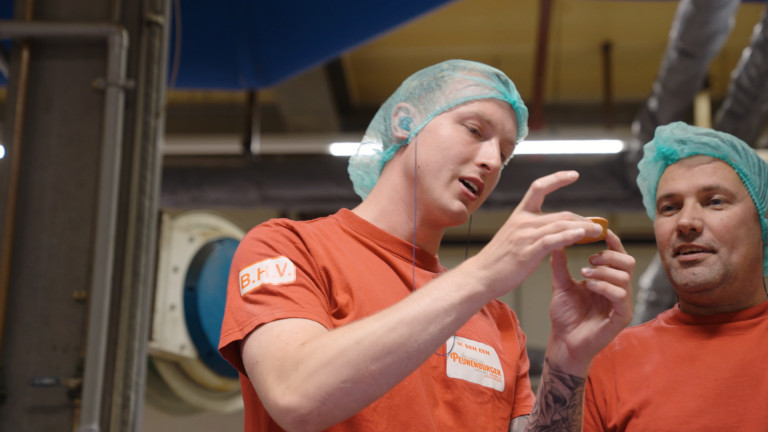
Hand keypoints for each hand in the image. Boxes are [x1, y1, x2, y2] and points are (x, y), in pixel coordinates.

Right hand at [472, 171, 606, 296]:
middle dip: (583, 219)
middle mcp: (522, 221)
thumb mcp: (515, 238)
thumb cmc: (498, 260)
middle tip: (599, 225)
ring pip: (560, 226)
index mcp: (519, 215)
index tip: (574, 175)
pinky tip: (582, 235)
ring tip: (598, 232)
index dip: (557, 179)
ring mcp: (525, 236)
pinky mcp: (527, 252)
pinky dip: (569, 236)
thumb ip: (534, 231)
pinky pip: (552, 240)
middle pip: (561, 214)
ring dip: (584, 228)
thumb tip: (559, 230)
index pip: (538, 188)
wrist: (480, 275)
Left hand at [546, 229, 634, 375]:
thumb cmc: (565, 316)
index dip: (613, 242)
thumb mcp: (561, 285)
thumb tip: (557, 241)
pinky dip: (605, 286)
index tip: (602, 231)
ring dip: (603, 271)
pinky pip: (621, 295)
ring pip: (624, 277)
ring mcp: (622, 304)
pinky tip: (589, 286)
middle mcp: (618, 290)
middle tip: (590, 259)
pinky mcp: (621, 317)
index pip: (617, 256)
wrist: (563, 342)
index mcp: (607, 281)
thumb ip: (560, 264)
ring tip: (584, 274)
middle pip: (628, 262)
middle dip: (609, 256)